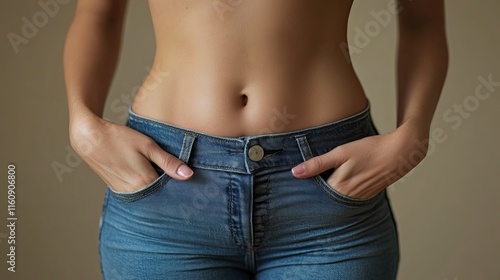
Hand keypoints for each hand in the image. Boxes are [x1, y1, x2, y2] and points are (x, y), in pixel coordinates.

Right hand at [69, 112, 193, 192]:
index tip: (187, 179)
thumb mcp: (148, 146)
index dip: (179, 185)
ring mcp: (124, 192)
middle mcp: (135, 192)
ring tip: (161, 174)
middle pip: (159, 195)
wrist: (90, 138)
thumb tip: (189, 175)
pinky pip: (137, 193)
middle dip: (169, 188)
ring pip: (148, 195)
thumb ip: (168, 162)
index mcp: (145, 182)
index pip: (171, 191)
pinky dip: (145, 187)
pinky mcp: (117, 189)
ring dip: (156, 188)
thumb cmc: (120, 138)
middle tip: (176, 176)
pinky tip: (147, 175)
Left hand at [291, 123, 428, 198]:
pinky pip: (348, 196)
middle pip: (325, 198)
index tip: (297, 183)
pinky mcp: (367, 195)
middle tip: (307, 181)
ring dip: (329, 191)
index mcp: (339, 188)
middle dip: (316, 191)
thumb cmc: (370, 150)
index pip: (314, 194)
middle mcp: (348, 198)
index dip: (305, 188)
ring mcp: (359, 198)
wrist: (399, 152)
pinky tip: (341, 181)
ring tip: (324, 179)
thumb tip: (295, 172)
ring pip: (336, 198)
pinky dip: (342, 190)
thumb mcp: (340, 153)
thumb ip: (317, 164)